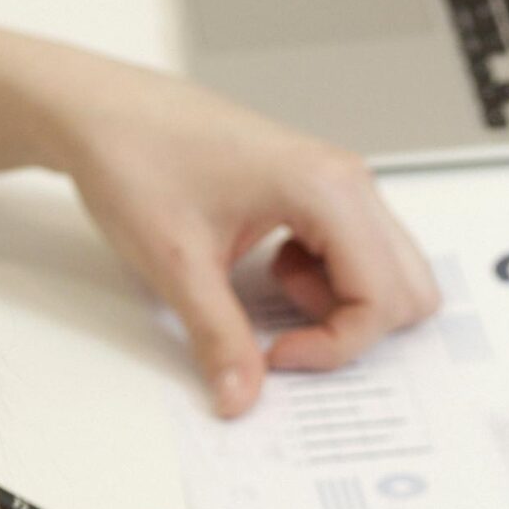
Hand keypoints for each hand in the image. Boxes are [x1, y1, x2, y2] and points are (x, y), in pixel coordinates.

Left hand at [54, 62, 439, 414]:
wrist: (100, 112)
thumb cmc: (136, 156)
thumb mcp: (177, 266)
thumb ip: (219, 338)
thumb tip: (242, 396)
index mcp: (327, 188)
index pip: (383, 298)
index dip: (335, 346)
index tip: (277, 356)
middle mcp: (345, 181)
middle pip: (407, 287)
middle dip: (354, 330)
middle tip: (286, 335)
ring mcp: (334, 183)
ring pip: (386, 272)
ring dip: (339, 305)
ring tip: (271, 292)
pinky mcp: (315, 191)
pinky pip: (354, 254)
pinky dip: (323, 283)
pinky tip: (268, 271)